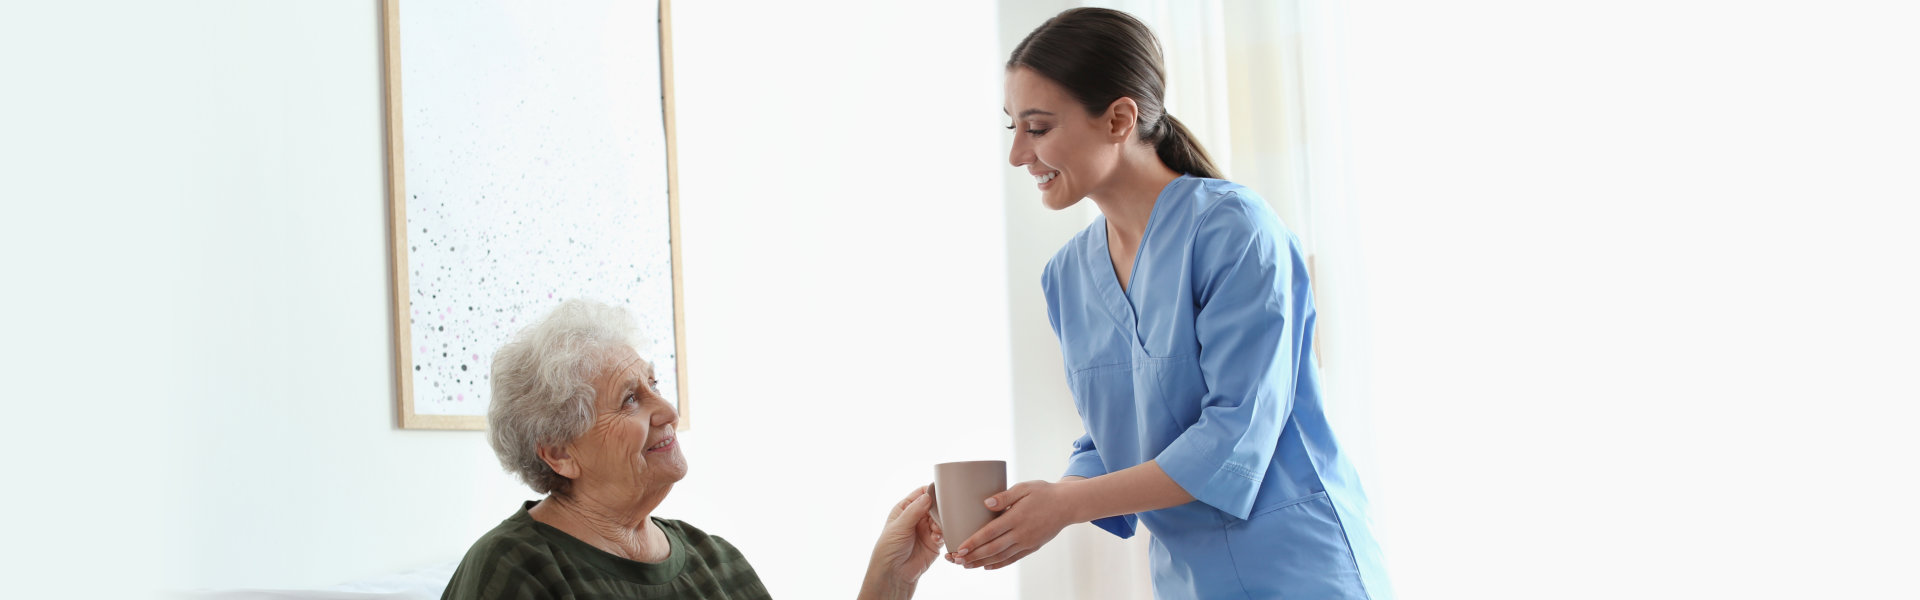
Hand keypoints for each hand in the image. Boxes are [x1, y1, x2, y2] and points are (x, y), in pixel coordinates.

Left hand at [867, 485, 943, 586]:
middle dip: (939, 509)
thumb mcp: (899, 527)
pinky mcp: (934, 543)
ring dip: (940, 523)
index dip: (930, 492)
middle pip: (934, 506)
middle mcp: (917, 518)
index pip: (920, 494)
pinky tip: (936, 539)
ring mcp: (926, 530)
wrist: (894, 574)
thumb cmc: (889, 549)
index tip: (940, 493)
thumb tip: (928, 496)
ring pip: (941, 519)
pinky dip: (943, 534)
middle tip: (939, 515)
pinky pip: (944, 533)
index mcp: (904, 509)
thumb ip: (914, 511)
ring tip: (935, 531)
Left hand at [950, 479, 1075, 569]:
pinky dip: (999, 564)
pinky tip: (987, 566)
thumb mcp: (1025, 487)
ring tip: (967, 565)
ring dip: (982, 562)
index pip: (990, 532)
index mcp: (1016, 517)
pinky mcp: (1032, 547)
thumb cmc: (1044, 493)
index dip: (973, 542)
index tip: (959, 548)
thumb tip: (986, 503)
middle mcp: (1021, 533)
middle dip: (973, 556)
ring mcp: (1027, 542)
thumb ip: (1005, 495)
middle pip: (992, 548)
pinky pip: (1013, 559)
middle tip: (956, 560)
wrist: (1068, 505)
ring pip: (1001, 556)